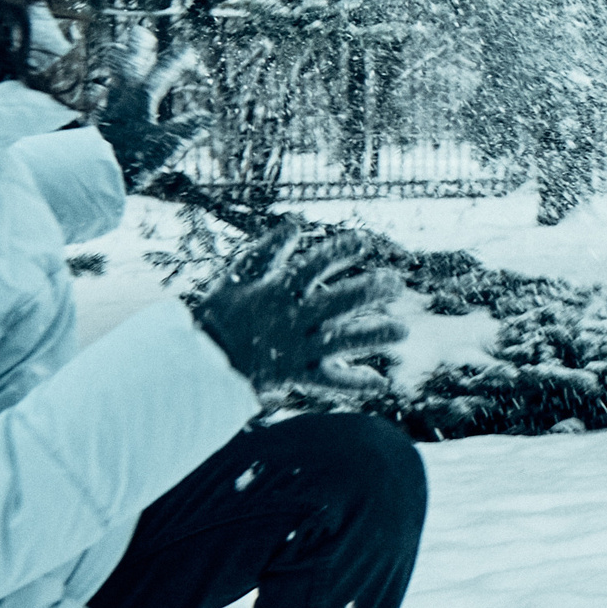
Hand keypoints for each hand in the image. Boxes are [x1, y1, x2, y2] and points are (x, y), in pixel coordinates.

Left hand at [95, 42, 206, 191]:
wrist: (92, 170)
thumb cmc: (128, 159)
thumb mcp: (163, 146)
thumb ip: (185, 130)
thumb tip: (207, 118)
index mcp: (140, 100)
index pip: (161, 74)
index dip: (175, 62)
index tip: (188, 50)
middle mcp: (122, 99)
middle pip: (130, 66)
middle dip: (137, 50)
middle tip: (140, 32)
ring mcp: (108, 109)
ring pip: (114, 79)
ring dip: (118, 63)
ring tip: (117, 49)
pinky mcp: (99, 122)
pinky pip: (105, 96)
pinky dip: (109, 87)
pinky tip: (107, 89)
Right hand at [191, 225, 407, 396]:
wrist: (204, 363)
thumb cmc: (221, 315)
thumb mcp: (238, 276)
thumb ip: (268, 250)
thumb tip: (295, 224)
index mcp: (277, 292)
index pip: (313, 266)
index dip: (339, 251)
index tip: (363, 240)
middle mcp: (292, 320)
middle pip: (338, 303)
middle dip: (369, 291)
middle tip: (395, 283)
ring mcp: (298, 349)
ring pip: (342, 342)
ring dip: (374, 336)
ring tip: (403, 331)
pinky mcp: (298, 376)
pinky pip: (331, 382)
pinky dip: (356, 383)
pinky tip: (381, 381)